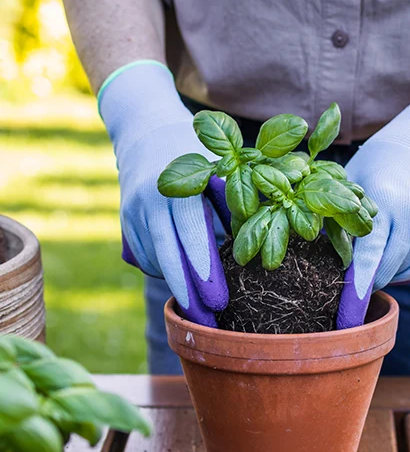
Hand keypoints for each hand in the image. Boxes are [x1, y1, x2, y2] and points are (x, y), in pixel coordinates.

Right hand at [99, 61, 228, 326]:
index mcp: (178, 184)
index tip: (218, 300)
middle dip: (187, 292)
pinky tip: (180, 275)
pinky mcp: (124, 221)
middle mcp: (150, 200)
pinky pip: (145, 256)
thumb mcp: (217, 169)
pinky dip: (163, 269)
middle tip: (207, 321)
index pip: (190, 234)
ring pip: (155, 260)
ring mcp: (132, 212)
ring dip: (176, 284)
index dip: (204, 269)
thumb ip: (230, 205)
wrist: (145, 130)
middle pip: (167, 256)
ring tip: (199, 306)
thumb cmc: (195, 152)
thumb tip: (242, 249)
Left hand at [337, 81, 409, 328]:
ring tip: (375, 254)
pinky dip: (403, 269)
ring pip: (403, 270)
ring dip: (385, 273)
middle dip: (367, 280)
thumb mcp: (351, 182)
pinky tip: (393, 256)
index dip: (360, 278)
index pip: (370, 249)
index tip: (352, 301)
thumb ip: (337, 215)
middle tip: (350, 281)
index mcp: (385, 199)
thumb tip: (315, 253)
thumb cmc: (376, 167)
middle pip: (387, 267)